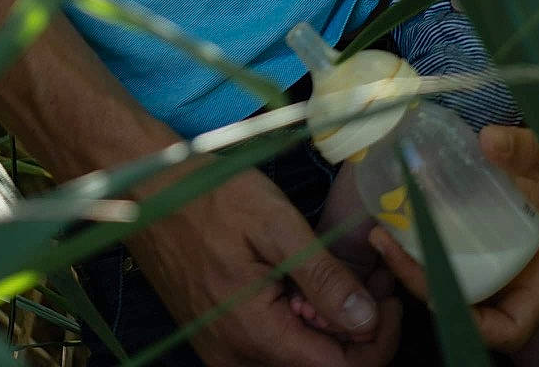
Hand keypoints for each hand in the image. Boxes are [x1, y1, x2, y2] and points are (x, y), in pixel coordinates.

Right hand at [132, 165, 400, 366]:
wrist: (148, 190)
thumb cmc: (212, 196)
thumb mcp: (276, 226)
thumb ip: (322, 278)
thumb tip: (367, 320)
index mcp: (255, 335)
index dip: (375, 340)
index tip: (390, 297)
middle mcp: (235, 357)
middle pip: (317, 366)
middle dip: (357, 329)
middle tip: (373, 277)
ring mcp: (222, 350)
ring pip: (295, 357)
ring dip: (330, 325)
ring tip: (347, 272)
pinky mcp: (216, 336)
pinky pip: (271, 345)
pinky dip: (300, 320)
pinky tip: (309, 280)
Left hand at [370, 125, 538, 351]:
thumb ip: (528, 151)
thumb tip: (487, 141)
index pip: (509, 327)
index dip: (472, 323)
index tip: (437, 292)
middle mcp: (520, 273)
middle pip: (467, 302)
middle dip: (424, 281)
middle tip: (387, 243)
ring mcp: (502, 254)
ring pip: (457, 273)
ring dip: (420, 259)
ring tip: (384, 230)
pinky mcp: (490, 231)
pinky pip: (456, 244)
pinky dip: (432, 234)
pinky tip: (408, 209)